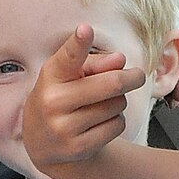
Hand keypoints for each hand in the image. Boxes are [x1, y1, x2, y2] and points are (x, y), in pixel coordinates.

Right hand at [20, 24, 146, 175]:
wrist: (41, 144)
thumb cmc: (60, 98)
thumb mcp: (69, 75)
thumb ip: (94, 63)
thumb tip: (120, 60)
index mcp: (51, 75)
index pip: (68, 57)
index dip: (78, 43)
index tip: (85, 30)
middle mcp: (53, 101)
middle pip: (112, 83)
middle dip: (132, 77)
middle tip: (137, 76)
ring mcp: (64, 127)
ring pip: (117, 105)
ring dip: (118, 102)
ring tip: (101, 106)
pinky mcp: (78, 148)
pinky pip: (117, 125)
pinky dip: (116, 122)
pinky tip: (99, 124)